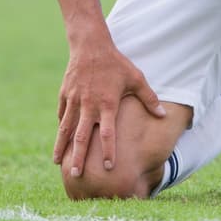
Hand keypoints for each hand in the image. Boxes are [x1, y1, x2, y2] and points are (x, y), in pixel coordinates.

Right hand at [54, 39, 164, 175]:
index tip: (109, 168)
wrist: (91, 45)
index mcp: (107, 103)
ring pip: (66, 128)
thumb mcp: (136, 78)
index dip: (108, 151)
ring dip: (62, 147)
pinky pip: (62, 115)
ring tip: (57, 163)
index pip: (107, 133)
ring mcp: (74, 100)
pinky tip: (60, 140)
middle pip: (81, 137)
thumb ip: (149, 98)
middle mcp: (89, 105)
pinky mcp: (65, 94)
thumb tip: (163, 115)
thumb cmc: (116, 62)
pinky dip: (61, 128)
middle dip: (78, 157)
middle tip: (75, 175)